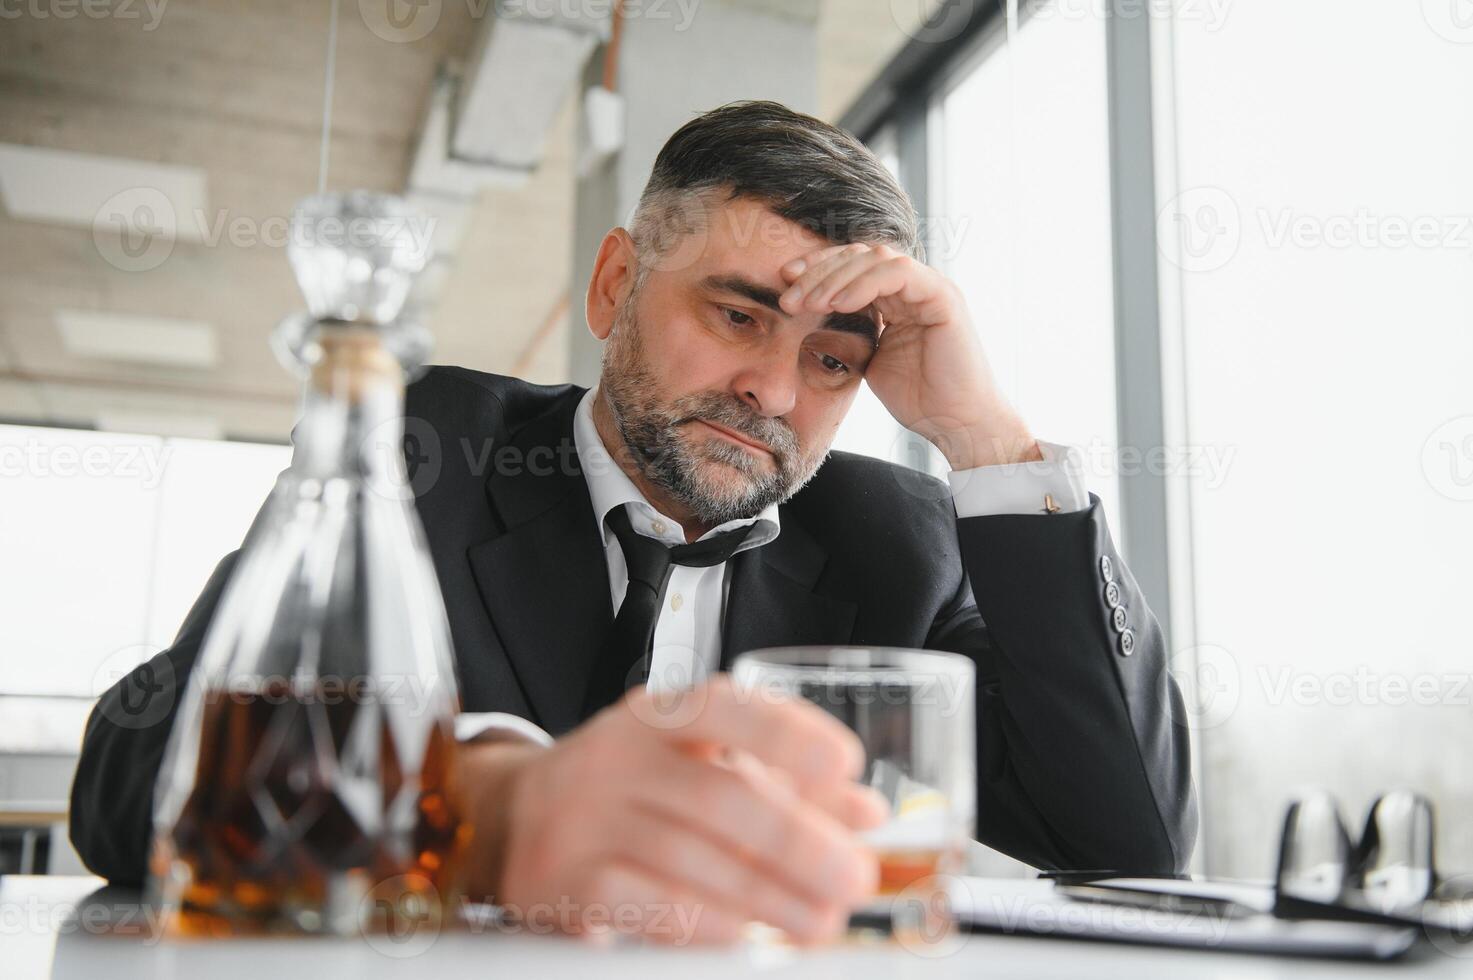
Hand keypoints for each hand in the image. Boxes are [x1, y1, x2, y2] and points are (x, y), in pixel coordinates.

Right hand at [458, 677, 887, 944]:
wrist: (509, 819)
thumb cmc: (628, 790)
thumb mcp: (696, 765)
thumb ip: (783, 784)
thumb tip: (866, 813)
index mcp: (659, 717)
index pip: (724, 708)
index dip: (787, 734)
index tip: (846, 765)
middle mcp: (617, 757)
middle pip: (718, 794)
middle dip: (797, 842)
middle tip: (854, 876)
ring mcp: (583, 819)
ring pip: (688, 858)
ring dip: (766, 897)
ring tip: (821, 921)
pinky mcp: (562, 881)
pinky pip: (644, 905)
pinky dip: (702, 924)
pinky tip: (744, 939)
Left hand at [779, 243, 1042, 468]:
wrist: (956, 424)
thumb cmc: (919, 399)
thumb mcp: (869, 360)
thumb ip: (849, 334)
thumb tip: (808, 320)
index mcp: (895, 298)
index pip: (851, 267)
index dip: (815, 270)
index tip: (783, 285)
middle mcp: (913, 286)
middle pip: (858, 256)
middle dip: (818, 271)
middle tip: (788, 296)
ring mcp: (929, 288)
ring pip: (876, 258)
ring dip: (836, 277)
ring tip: (809, 303)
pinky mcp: (943, 297)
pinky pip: (899, 274)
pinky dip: (865, 284)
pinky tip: (839, 304)